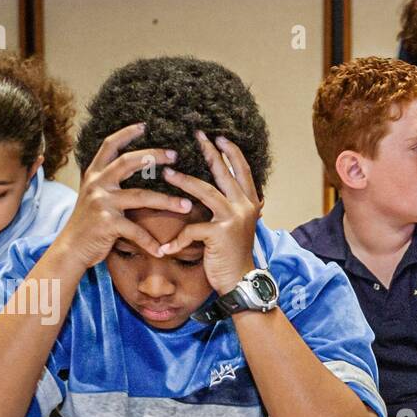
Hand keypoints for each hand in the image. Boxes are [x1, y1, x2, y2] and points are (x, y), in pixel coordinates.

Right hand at [56, 123, 193, 270]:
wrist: (70, 248)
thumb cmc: (89, 224)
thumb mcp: (94, 197)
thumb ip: (109, 183)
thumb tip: (132, 170)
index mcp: (94, 174)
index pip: (110, 146)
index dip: (126, 134)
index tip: (145, 125)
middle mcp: (96, 184)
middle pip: (128, 162)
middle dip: (154, 156)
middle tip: (175, 156)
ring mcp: (101, 202)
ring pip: (141, 196)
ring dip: (167, 201)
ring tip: (187, 206)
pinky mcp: (107, 223)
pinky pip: (136, 230)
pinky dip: (150, 242)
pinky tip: (161, 250)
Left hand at [159, 132, 264, 296]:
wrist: (241, 282)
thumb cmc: (233, 255)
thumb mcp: (237, 227)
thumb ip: (231, 207)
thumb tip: (219, 192)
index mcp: (250, 203)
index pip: (243, 170)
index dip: (231, 152)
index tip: (218, 138)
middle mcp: (244, 207)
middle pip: (224, 172)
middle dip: (209, 152)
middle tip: (196, 135)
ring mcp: (233, 219)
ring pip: (205, 191)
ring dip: (183, 180)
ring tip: (166, 172)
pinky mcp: (220, 233)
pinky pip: (192, 229)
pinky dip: (178, 240)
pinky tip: (165, 247)